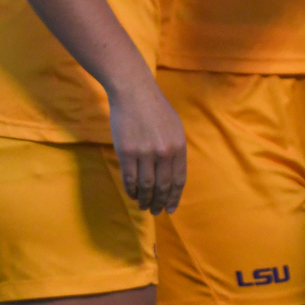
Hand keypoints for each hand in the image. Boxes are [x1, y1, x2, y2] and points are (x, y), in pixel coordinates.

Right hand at [108, 75, 185, 214]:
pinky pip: (129, 178)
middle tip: (156, 212)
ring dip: (145, 199)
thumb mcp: (175, 128)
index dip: (174, 197)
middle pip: (163, 186)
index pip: (178, 179)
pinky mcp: (126, 152)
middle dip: (160, 202)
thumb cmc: (155, 109)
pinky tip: (133, 194)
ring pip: (146, 185)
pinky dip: (131, 189)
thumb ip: (176, 150)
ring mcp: (144, 153)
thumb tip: (173, 175)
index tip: (170, 209)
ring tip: (144, 206)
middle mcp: (164, 152)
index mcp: (179, 146)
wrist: (134, 93)